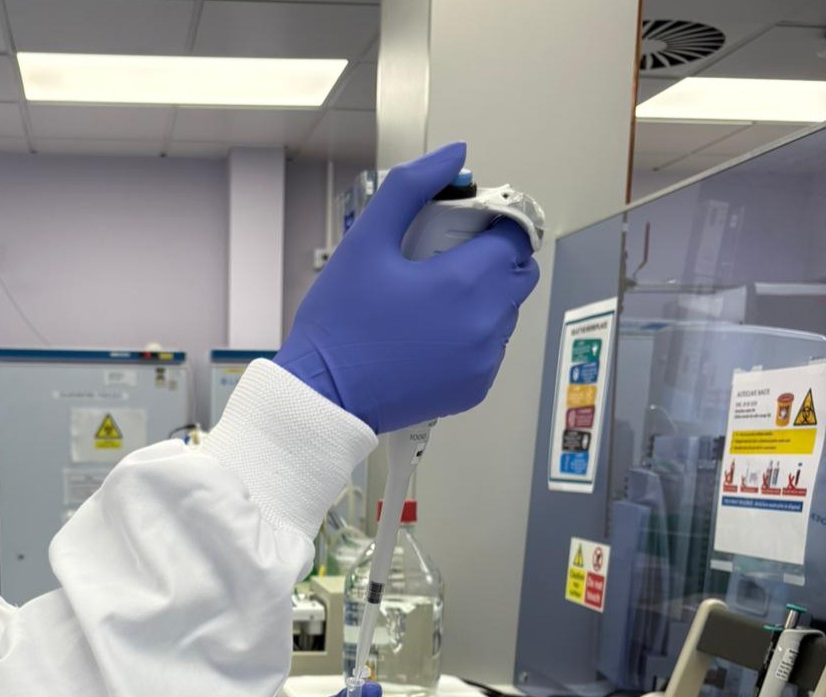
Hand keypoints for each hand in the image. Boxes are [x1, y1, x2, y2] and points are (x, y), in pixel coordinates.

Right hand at [273, 143, 539, 433]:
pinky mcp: (475, 389)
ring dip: (482, 300)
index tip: (460, 230)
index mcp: (467, 282)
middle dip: (492, 261)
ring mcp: (484, 361)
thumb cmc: (339, 323)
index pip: (515, 235)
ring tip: (431, 304)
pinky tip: (429, 336)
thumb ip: (412, 187)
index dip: (492, 224)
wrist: (324, 397)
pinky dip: (471, 337)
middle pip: (518, 274)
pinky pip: (490, 350)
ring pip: (506, 313)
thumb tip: (455, 154)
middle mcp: (487, 324)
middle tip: (443, 264)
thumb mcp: (365, 241)